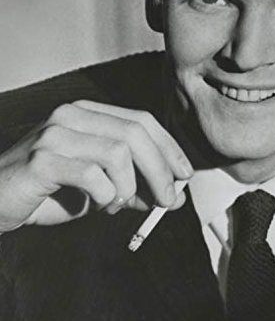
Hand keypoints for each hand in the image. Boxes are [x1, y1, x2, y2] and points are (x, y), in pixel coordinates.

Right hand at [0, 100, 192, 232]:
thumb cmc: (47, 192)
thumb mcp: (98, 189)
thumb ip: (133, 187)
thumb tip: (173, 196)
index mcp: (87, 114)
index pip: (142, 121)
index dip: (168, 148)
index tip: (185, 175)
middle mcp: (72, 115)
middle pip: (136, 134)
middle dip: (160, 171)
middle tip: (169, 201)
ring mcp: (55, 134)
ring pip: (118, 154)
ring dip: (129, 188)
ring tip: (116, 205)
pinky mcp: (42, 159)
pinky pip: (93, 176)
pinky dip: (106, 197)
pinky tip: (97, 206)